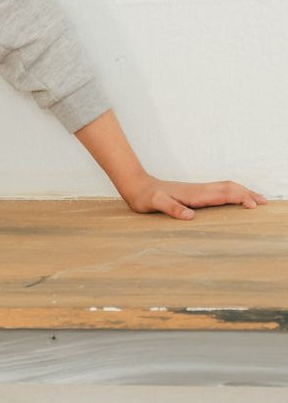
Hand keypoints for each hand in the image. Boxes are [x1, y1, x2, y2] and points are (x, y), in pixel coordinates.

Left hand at [121, 176, 267, 219]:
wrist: (137, 186)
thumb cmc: (146, 196)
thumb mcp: (155, 204)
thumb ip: (172, 208)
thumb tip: (190, 216)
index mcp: (195, 194)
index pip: (223, 194)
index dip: (240, 198)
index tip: (253, 205)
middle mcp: (199, 190)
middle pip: (229, 187)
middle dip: (247, 193)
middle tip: (264, 203)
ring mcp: (197, 191)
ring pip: (225, 188)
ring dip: (242, 192)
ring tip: (256, 200)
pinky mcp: (194, 194)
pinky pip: (218, 192)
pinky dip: (231, 194)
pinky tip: (233, 200)